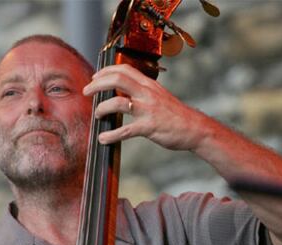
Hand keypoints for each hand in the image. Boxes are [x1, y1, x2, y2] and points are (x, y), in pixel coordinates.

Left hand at [83, 64, 206, 150]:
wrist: (195, 128)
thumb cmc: (175, 114)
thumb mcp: (160, 96)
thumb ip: (143, 92)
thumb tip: (124, 92)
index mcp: (149, 85)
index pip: (124, 69)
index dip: (106, 71)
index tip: (95, 78)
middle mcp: (147, 93)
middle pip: (117, 79)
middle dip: (97, 84)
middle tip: (86, 92)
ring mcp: (148, 110)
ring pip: (117, 102)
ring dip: (101, 108)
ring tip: (97, 115)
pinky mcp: (149, 127)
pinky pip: (125, 130)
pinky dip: (110, 135)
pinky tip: (103, 138)